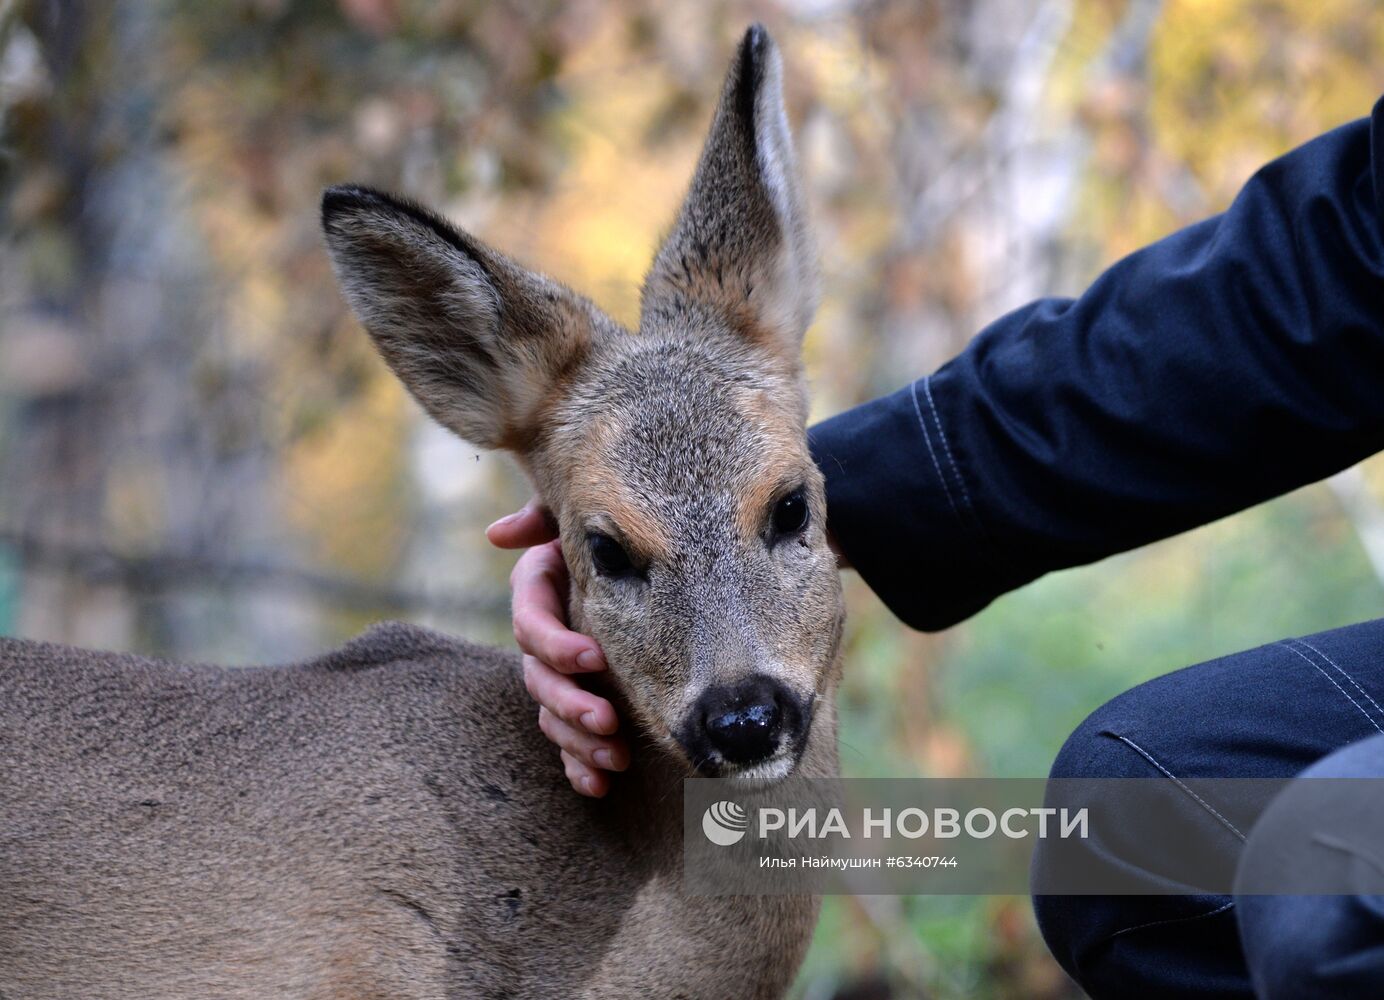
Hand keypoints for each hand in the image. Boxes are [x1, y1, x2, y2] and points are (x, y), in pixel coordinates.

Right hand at [487, 499, 627, 796]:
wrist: (632, 561)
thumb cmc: (604, 533)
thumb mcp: (575, 519)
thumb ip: (544, 517)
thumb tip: (499, 534)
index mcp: (538, 594)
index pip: (532, 626)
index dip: (559, 645)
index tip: (597, 657)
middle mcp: (542, 640)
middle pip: (539, 681)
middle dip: (572, 704)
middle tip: (608, 720)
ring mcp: (556, 677)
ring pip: (553, 717)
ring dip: (579, 742)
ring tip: (616, 758)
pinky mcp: (575, 706)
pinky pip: (567, 746)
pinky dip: (579, 768)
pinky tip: (599, 786)